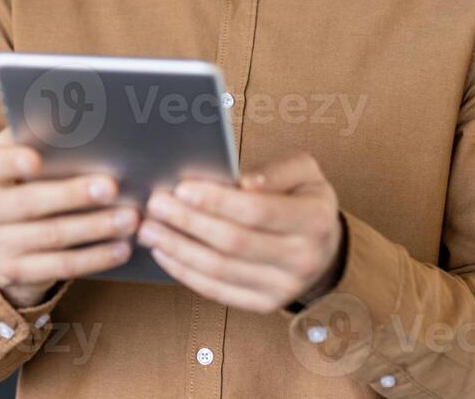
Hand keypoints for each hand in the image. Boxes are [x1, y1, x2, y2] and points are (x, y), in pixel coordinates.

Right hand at [0, 128, 138, 307]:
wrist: (6, 237)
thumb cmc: (26, 180)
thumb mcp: (23, 157)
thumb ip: (40, 142)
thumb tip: (77, 123)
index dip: (10, 161)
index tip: (36, 159)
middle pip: (28, 202)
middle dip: (72, 195)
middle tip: (112, 187)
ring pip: (50, 236)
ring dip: (94, 227)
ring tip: (129, 218)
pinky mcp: (15, 272)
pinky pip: (60, 266)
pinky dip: (94, 257)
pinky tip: (120, 248)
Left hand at [137, 152, 343, 313]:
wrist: (324, 247)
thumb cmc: (306, 200)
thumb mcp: (306, 172)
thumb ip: (278, 170)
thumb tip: (246, 182)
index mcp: (315, 220)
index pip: (257, 212)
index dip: (217, 201)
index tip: (182, 188)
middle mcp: (302, 259)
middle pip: (233, 242)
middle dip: (188, 222)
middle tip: (156, 204)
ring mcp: (282, 288)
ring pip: (219, 270)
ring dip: (178, 248)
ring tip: (150, 228)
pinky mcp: (263, 304)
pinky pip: (217, 290)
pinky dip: (185, 272)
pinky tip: (164, 253)